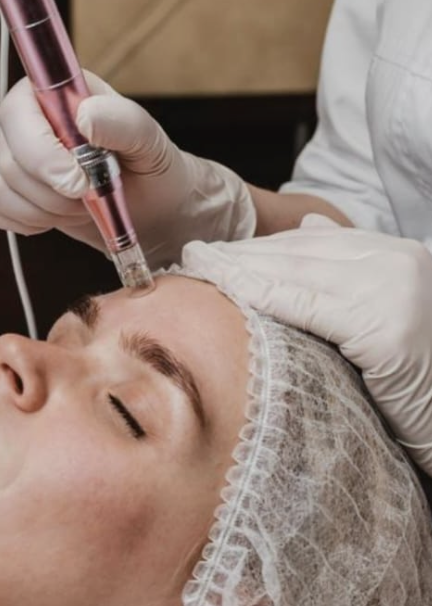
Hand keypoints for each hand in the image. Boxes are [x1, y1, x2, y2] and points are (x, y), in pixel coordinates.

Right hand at [0, 70, 255, 267]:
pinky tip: (56, 216)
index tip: (78, 181)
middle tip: (89, 195)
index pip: (17, 112)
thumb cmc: (150, 166)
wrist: (149, 206)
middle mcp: (23, 118)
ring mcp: (6, 152)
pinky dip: (27, 222)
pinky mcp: (1, 187)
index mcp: (53, 92)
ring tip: (78, 204)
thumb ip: (123, 121)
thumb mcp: (149, 141)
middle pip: (6, 157)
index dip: (40, 152)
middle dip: (51, 191)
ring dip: (43, 209)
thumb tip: (85, 116)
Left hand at [183, 217, 431, 475]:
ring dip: (240, 267)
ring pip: (298, 271)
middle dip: (244, 253)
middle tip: (195, 254)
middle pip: (302, 251)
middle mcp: (400, 261)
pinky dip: (260, 294)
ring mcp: (395, 290)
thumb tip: (309, 225)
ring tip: (197, 266)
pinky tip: (225, 288)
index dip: (263, 245)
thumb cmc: (418, 380)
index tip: (219, 250)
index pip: (317, 241)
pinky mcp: (385, 328)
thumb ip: (351, 270)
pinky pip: (306, 306)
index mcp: (401, 254)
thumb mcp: (387, 311)